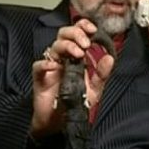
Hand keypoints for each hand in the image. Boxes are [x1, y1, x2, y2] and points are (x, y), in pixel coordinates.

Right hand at [30, 19, 114, 137]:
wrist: (61, 122)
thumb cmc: (75, 102)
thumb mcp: (94, 89)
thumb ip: (102, 74)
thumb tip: (110, 58)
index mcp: (75, 56)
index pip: (77, 33)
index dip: (83, 27)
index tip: (92, 29)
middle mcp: (62, 58)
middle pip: (63, 34)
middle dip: (75, 34)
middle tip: (85, 44)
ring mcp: (51, 67)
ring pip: (53, 46)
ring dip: (67, 46)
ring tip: (78, 54)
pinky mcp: (40, 79)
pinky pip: (39, 66)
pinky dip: (46, 64)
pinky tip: (55, 67)